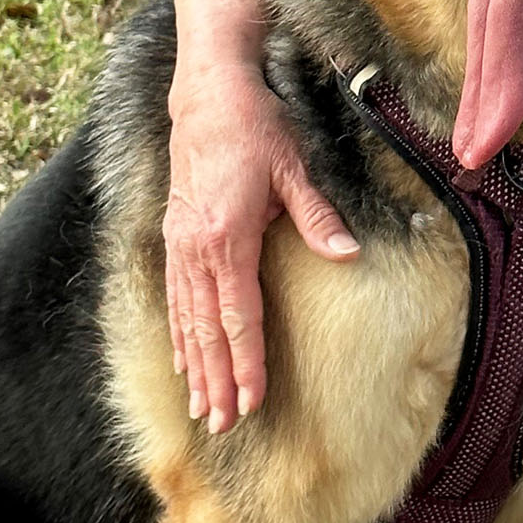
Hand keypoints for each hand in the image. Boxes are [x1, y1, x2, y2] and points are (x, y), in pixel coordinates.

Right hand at [164, 63, 357, 432]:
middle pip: (207, 330)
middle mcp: (196, 248)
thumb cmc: (256, 128)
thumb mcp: (294, 168)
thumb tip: (349, 253)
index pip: (238, 315)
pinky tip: (184, 361)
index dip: (246, 362)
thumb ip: (317, 216)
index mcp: (227, 236)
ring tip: (201, 409)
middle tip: (222, 426)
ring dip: (196, 368)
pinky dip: (180, 334)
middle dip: (216, 381)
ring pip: (187, 320)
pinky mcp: (174, 237)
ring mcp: (180, 244)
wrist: (207, 95)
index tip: (251, 400)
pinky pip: (176, 298)